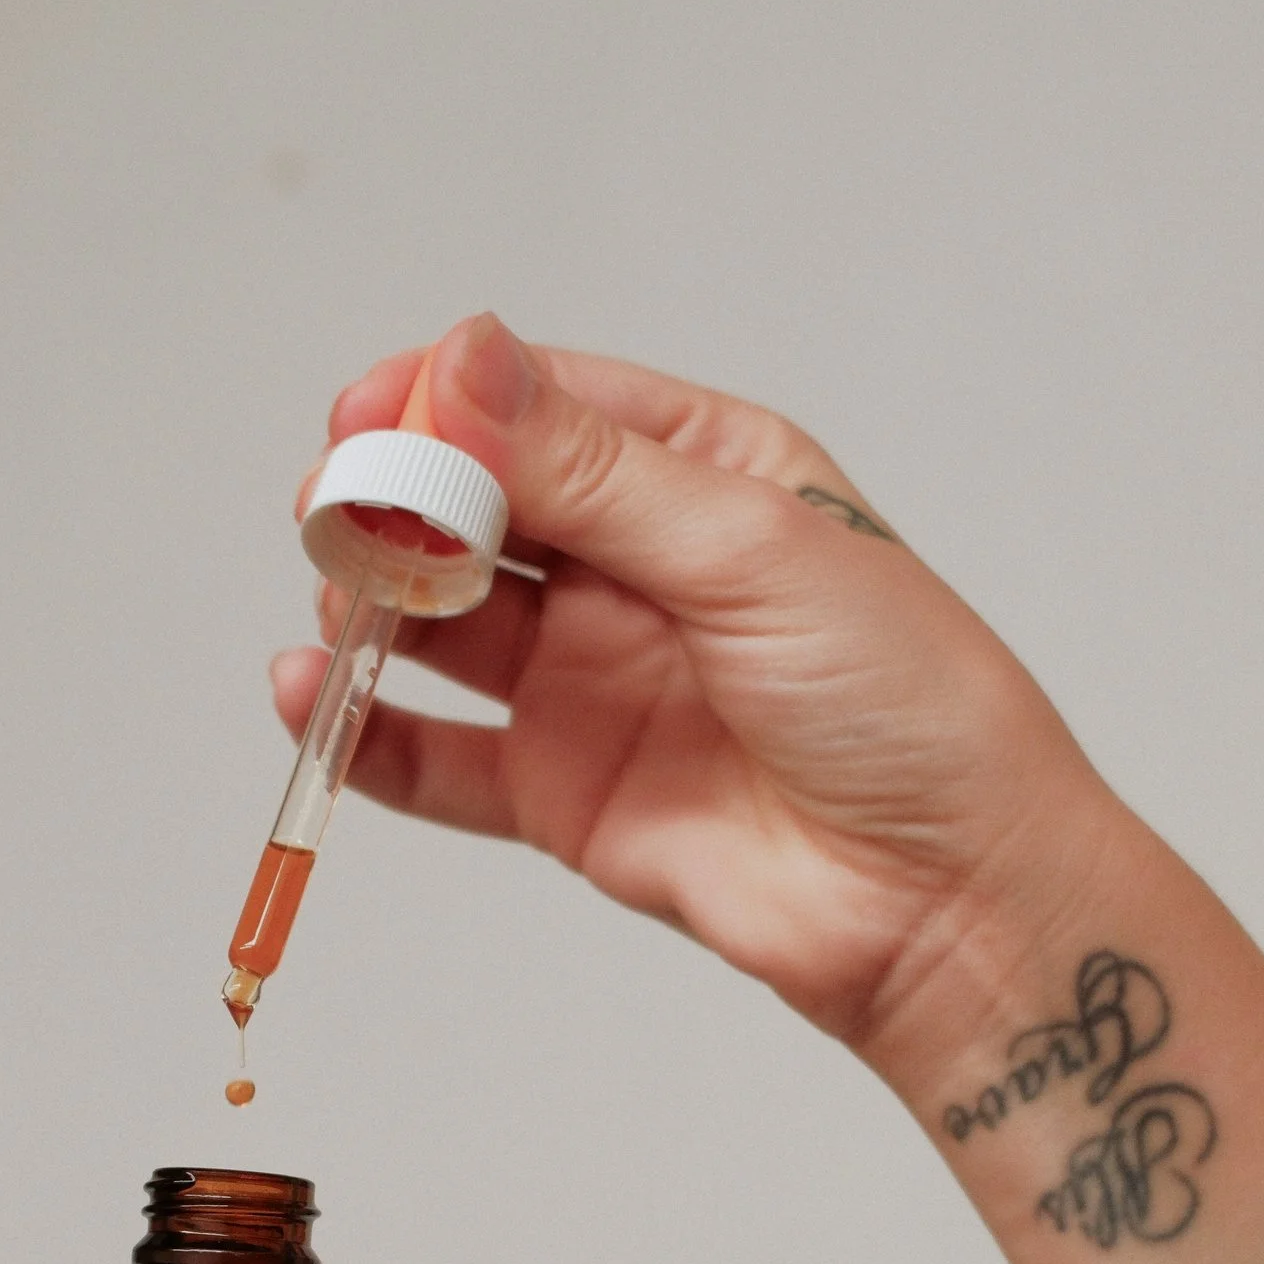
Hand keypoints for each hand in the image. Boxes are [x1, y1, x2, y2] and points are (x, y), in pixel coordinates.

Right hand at [289, 315, 1263, 1263]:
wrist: (948, 899)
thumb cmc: (904, 706)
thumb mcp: (751, 550)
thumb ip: (593, 471)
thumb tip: (465, 364)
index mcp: (705, 475)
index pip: (547, 408)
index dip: (449, 402)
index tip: (370, 413)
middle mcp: (639, 569)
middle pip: (478, 508)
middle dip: (397, 501)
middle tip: (340, 511)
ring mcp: (593, 680)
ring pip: (442, 622)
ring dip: (372, 604)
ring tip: (342, 606)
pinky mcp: (563, 791)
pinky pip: (438, 753)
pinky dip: (365, 728)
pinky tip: (315, 699)